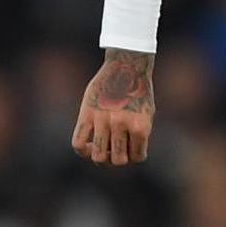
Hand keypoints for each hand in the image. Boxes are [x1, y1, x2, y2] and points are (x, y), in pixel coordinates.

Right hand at [70, 47, 155, 165]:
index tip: (131, 146)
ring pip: (98, 157)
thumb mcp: (147, 114)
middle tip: (115, 148)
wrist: (126, 65)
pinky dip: (82, 151)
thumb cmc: (138, 91)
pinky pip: (78, 143)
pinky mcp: (86, 113)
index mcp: (140, 127)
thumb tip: (123, 157)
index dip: (134, 154)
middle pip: (117, 161)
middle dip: (117, 158)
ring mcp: (103, 120)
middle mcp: (121, 125)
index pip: (137, 158)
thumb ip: (138, 136)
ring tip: (102, 146)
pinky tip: (88, 144)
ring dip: (101, 157)